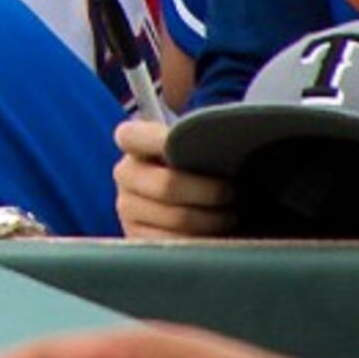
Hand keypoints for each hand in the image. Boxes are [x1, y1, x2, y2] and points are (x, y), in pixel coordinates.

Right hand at [113, 118, 237, 238]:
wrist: (187, 197)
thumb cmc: (197, 162)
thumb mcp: (190, 140)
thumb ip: (190, 127)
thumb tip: (208, 112)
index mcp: (132, 141)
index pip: (132, 136)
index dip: (160, 140)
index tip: (197, 143)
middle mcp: (125, 174)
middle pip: (168, 185)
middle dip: (209, 191)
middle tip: (233, 192)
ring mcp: (128, 208)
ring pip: (177, 218)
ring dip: (212, 220)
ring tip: (230, 215)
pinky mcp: (139, 238)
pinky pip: (175, 245)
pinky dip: (202, 242)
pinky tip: (217, 235)